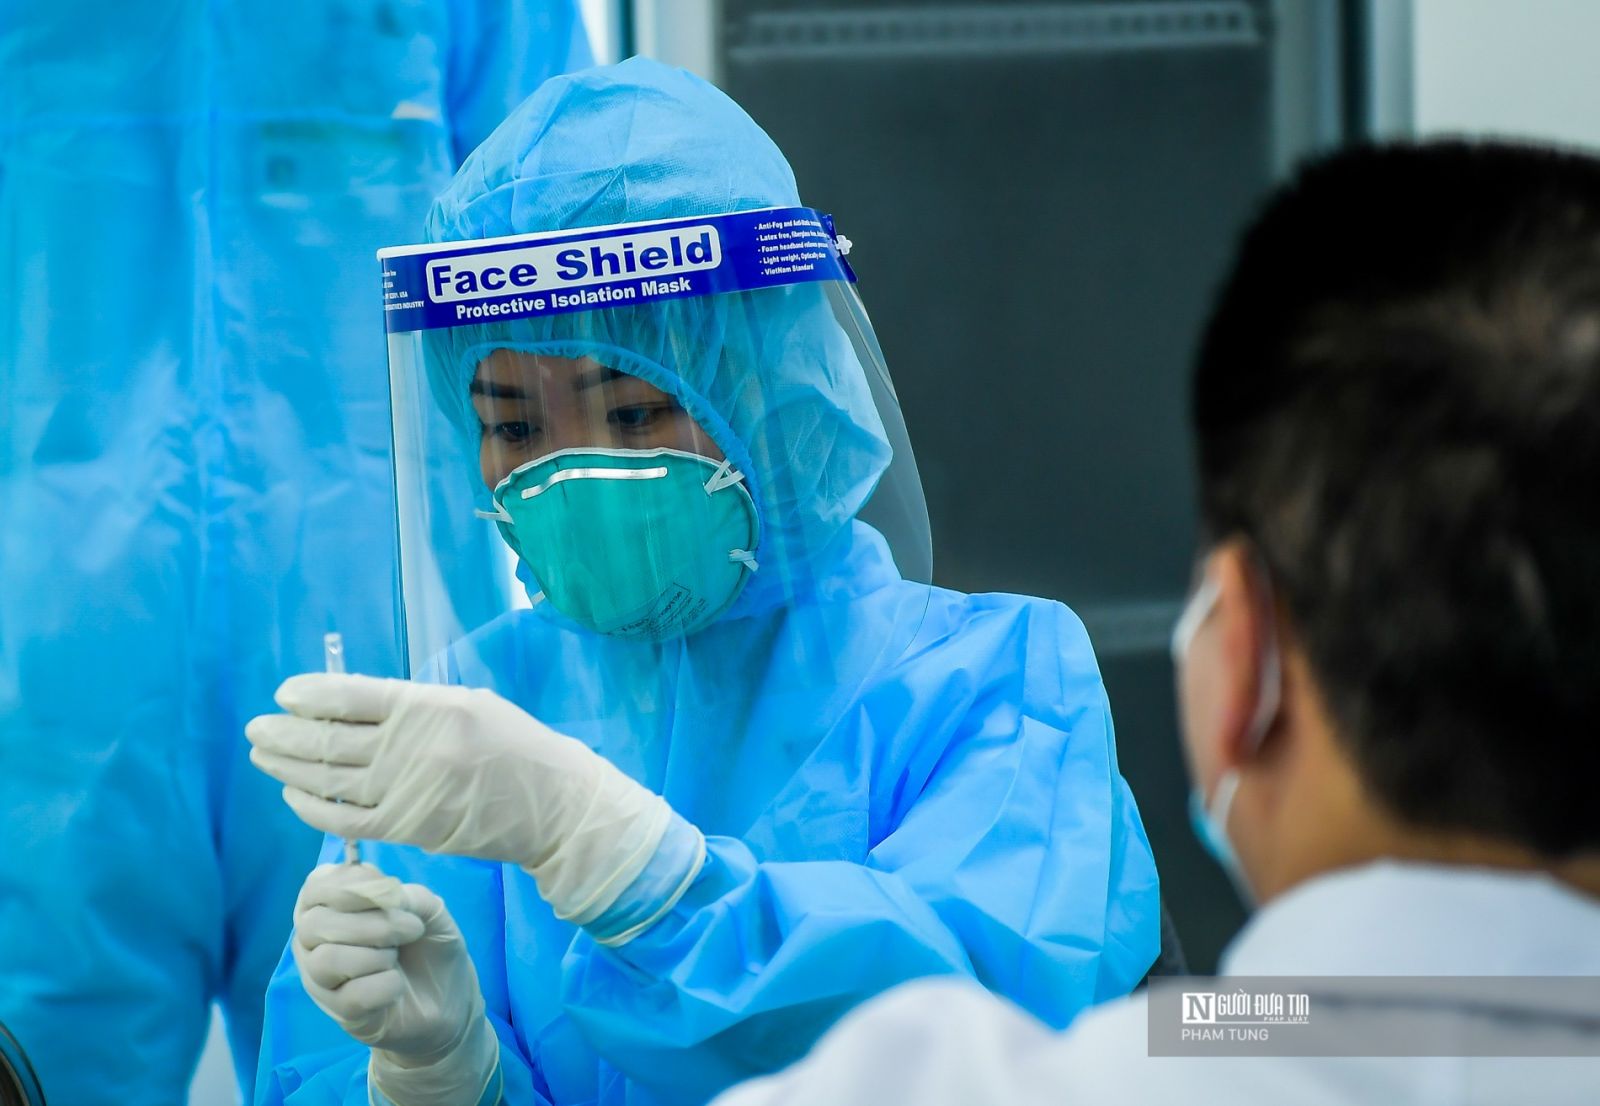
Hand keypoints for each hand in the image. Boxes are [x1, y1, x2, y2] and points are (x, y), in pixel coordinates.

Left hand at [247, 674, 677, 924]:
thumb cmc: (515, 747)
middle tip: (258, 729)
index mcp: (430, 706)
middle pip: (330, 739)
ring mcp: (409, 790)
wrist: (554, 804)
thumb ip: (415, 707)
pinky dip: (314, 809)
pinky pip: (347, 821)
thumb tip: (354, 707)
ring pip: (329, 781)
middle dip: (285, 734)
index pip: (352, 695)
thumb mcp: (471, 706)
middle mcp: (414, 746)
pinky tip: (294, 796)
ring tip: (264, 756)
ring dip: (289, 768)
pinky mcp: (410, 828)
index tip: (285, 694)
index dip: (310, 695)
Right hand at [292, 863, 481, 1061]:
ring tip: (397, 957)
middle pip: (314, 925)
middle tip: (411, 929)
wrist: (449, 995)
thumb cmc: (427, 942)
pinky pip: (349, 997)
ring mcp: (320, 980)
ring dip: (376, 956)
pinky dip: (385, 986)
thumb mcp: (429, 909)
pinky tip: (397, 985)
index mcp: (328, 904)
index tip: (391, 894)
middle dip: (373, 924)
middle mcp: (313, 941)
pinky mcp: (339, 1013)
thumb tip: (384, 895)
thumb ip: (406, 896)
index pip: (315, 886)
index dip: (351, 886)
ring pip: (326, 961)